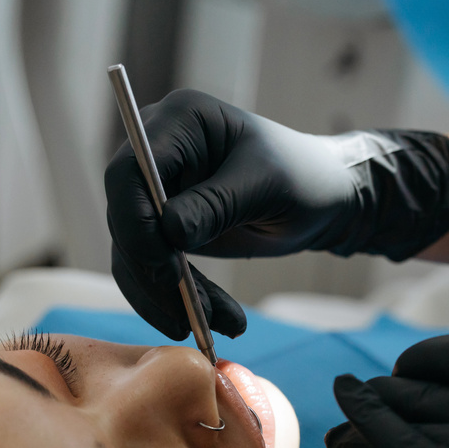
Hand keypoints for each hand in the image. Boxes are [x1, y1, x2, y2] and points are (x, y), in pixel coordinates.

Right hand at [104, 89, 448, 339]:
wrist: (325, 199)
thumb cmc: (304, 176)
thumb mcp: (266, 186)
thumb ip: (217, 204)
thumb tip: (169, 232)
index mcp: (179, 123)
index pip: (128, 172)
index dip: (135, 223)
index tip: (164, 268)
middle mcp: (158, 154)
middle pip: (124, 217)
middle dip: (150, 271)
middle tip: (184, 314)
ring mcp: (159, 193)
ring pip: (134, 252)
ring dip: (165, 295)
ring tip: (215, 324)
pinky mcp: (166, 228)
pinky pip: (153, 269)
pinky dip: (178, 298)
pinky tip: (217, 319)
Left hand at [326, 334, 448, 447]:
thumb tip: (390, 395)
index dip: (422, 363)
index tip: (399, 380)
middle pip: (423, 390)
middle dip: (382, 401)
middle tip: (349, 423)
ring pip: (402, 420)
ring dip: (363, 427)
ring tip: (341, 443)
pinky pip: (392, 442)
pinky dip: (359, 424)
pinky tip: (343, 412)